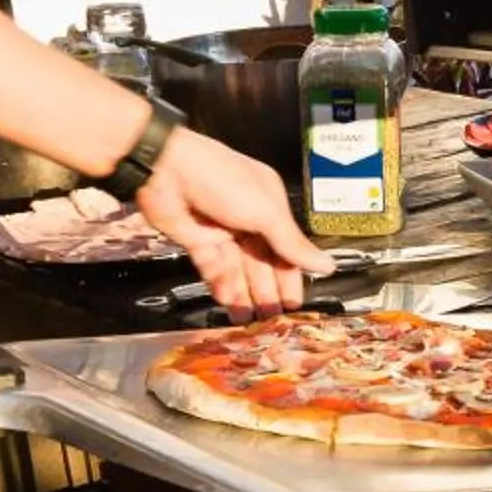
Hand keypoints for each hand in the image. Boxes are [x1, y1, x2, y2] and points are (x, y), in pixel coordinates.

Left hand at [134, 130, 337, 314]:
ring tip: (252, 321)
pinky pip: (213, 269)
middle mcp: (247, 218)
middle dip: (268, 291)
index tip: (295, 304)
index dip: (291, 277)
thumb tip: (325, 264)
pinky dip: (221, 286)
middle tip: (273, 319)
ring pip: (238, 270)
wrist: (166, 170)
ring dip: (245, 295)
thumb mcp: (266, 211)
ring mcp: (221, 230)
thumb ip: (292, 244)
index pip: (286, 248)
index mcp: (269, 205)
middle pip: (262, 263)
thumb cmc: (219, 177)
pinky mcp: (196, 240)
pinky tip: (229, 304)